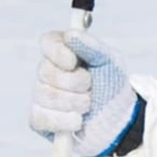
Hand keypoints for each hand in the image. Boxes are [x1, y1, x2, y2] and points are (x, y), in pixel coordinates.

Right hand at [29, 30, 140, 156]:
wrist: (118, 121)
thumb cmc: (112, 86)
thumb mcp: (110, 62)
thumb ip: (91, 47)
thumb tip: (71, 35)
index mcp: (64, 51)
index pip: (48, 43)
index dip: (57, 52)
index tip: (73, 62)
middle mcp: (48, 70)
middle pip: (46, 71)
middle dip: (74, 82)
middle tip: (91, 87)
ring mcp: (41, 95)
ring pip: (45, 95)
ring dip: (74, 103)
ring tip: (89, 106)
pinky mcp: (38, 119)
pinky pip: (40, 118)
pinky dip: (63, 122)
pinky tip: (77, 121)